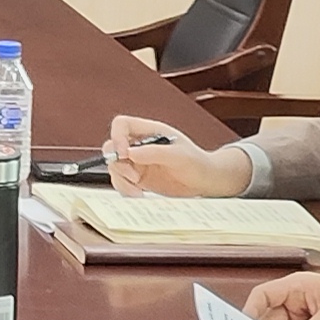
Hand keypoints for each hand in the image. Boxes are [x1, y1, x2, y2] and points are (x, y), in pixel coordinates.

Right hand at [104, 116, 251, 200]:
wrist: (206, 182)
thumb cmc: (197, 163)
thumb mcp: (179, 156)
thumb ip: (155, 153)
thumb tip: (130, 153)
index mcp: (150, 132)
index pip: (122, 124)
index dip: (117, 137)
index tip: (124, 153)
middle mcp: (140, 145)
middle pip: (112, 147)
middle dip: (117, 163)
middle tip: (133, 176)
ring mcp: (138, 163)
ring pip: (115, 167)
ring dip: (121, 180)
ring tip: (137, 191)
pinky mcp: (139, 179)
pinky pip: (121, 182)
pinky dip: (125, 189)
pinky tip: (139, 194)